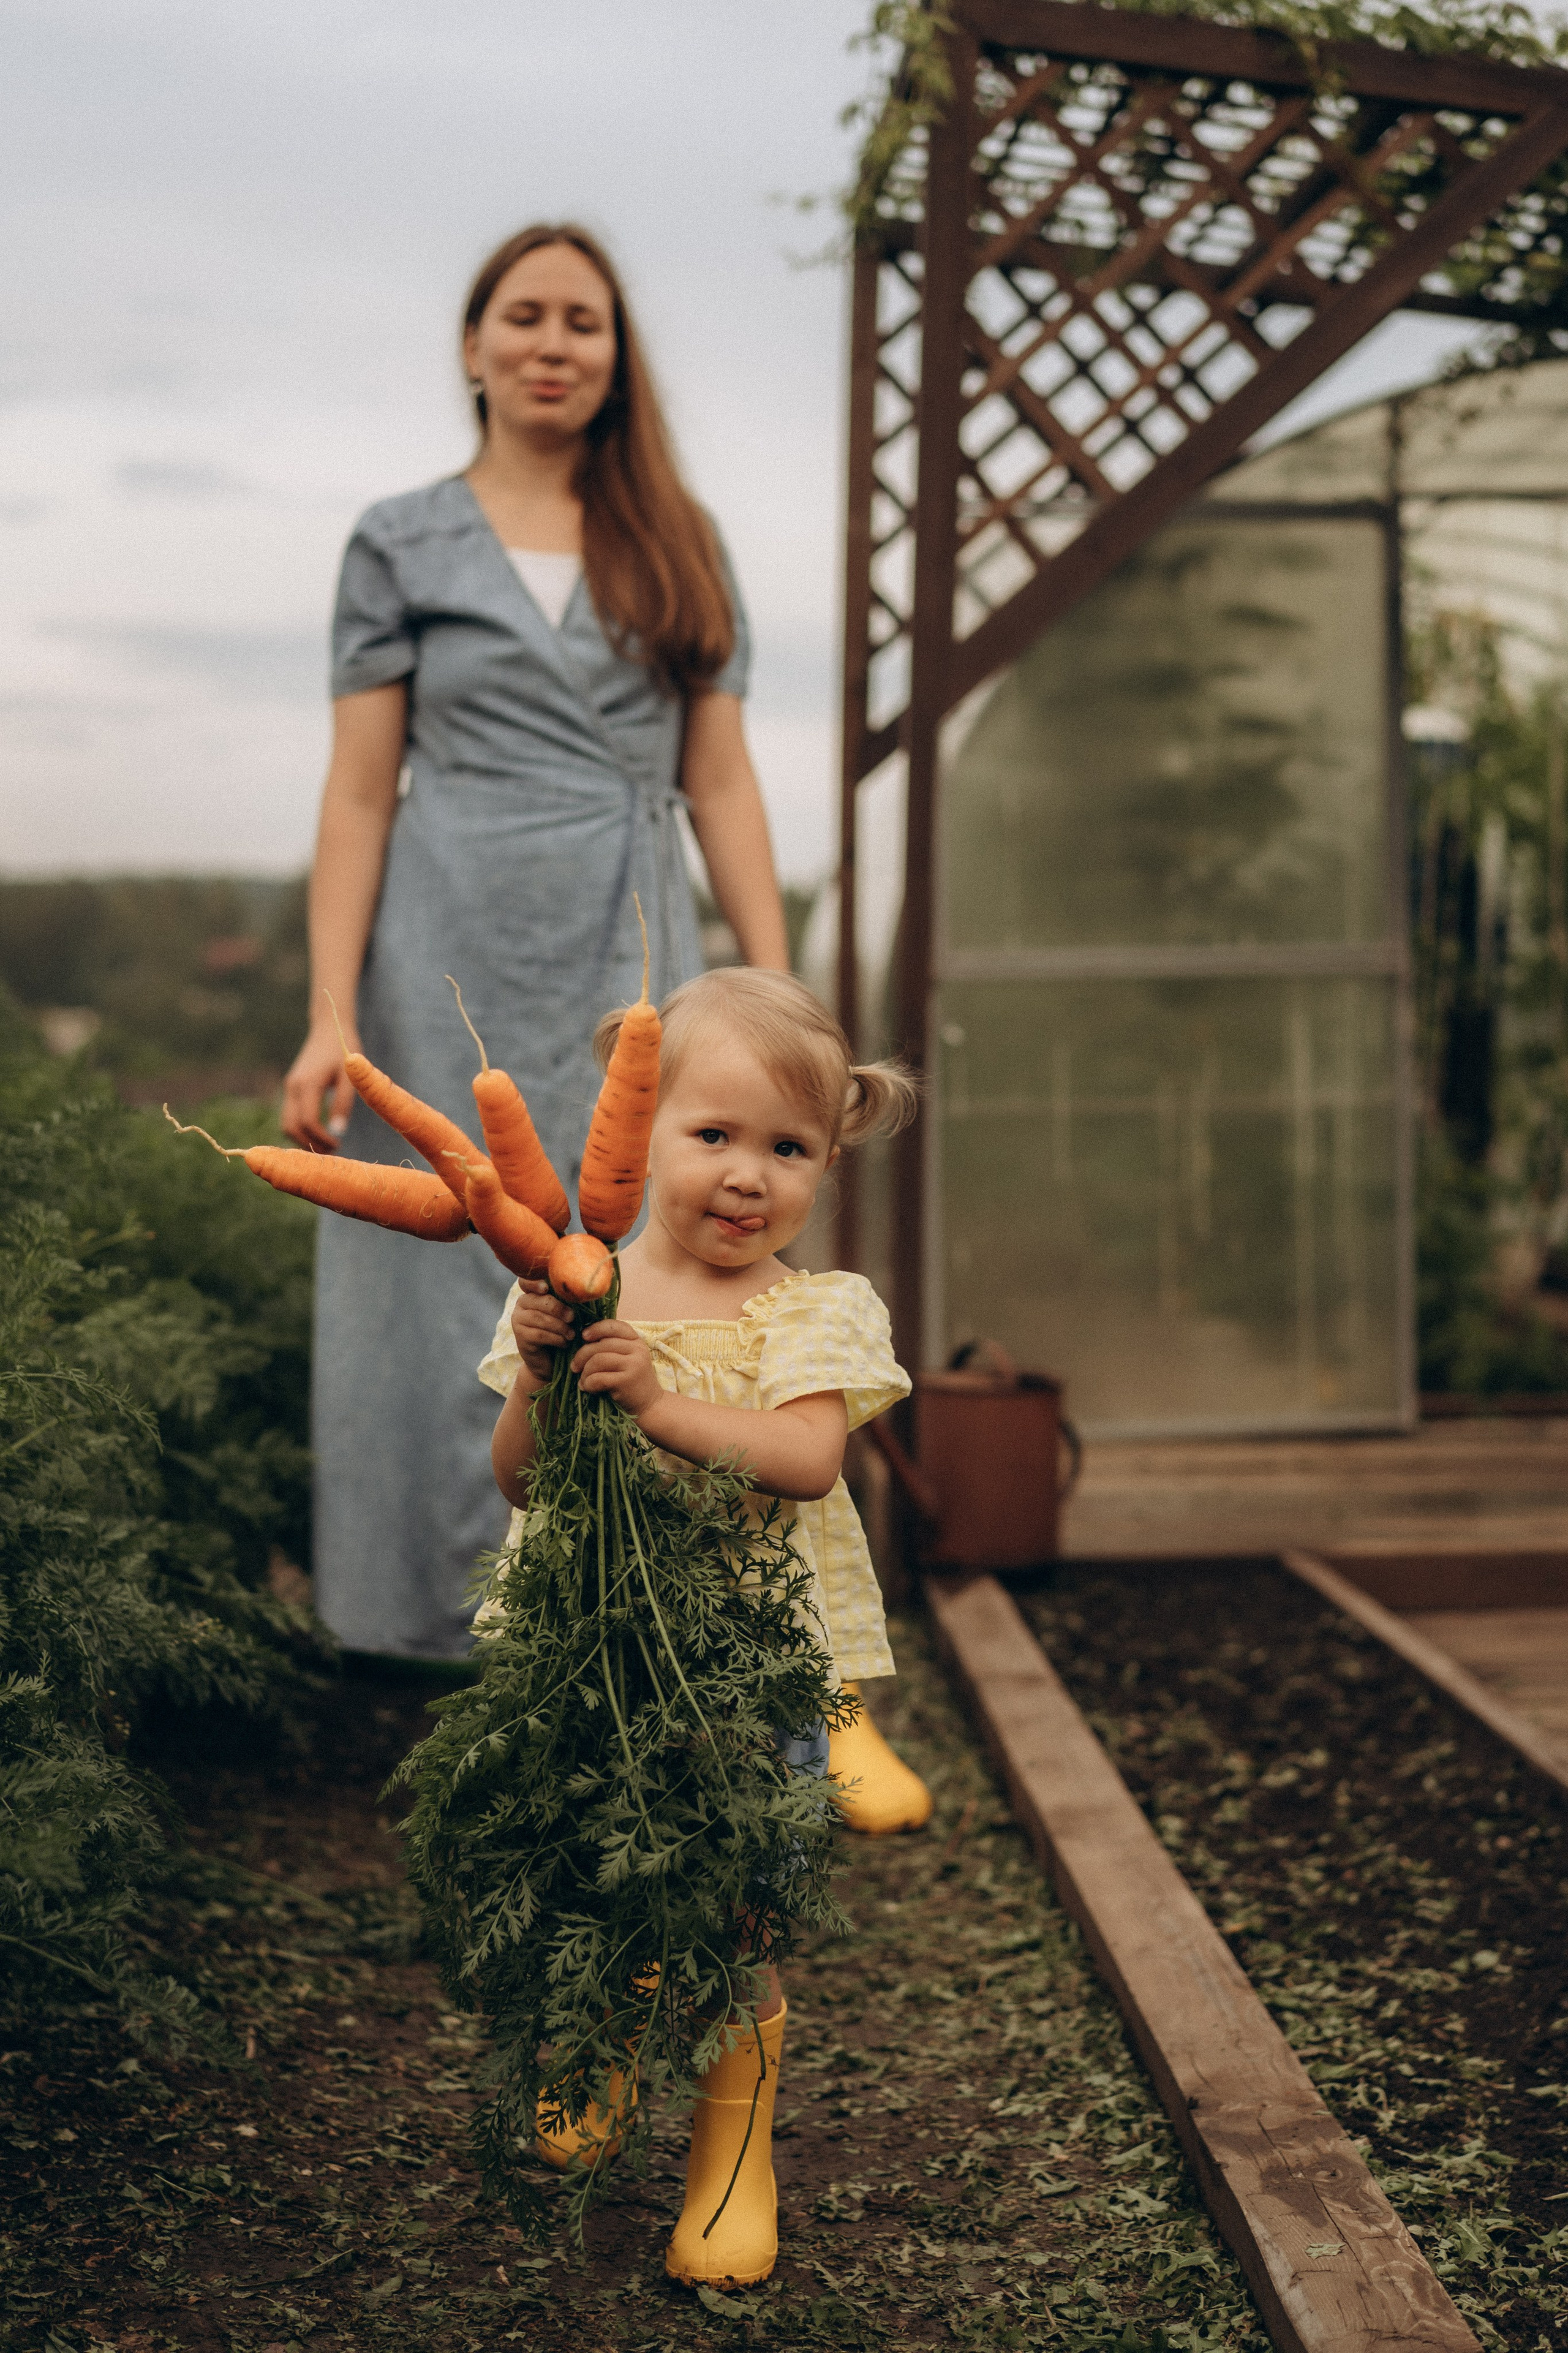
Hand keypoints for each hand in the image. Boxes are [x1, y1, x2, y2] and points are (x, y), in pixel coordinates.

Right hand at [282, 1019, 356, 1150]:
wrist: (330, 1030)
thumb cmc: (345, 1052)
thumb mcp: (350, 1077)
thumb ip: (343, 1103)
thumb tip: (339, 1131)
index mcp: (308, 1083)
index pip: (307, 1120)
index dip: (321, 1137)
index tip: (338, 1145)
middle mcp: (294, 1087)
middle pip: (291, 1126)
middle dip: (308, 1144)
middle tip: (330, 1153)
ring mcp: (290, 1087)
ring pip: (286, 1124)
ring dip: (302, 1139)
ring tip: (325, 1147)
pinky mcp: (292, 1088)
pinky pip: (289, 1116)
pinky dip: (300, 1129)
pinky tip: (319, 1134)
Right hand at [510, 1279, 572, 1385]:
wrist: (550, 1361)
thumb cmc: (561, 1331)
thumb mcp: (565, 1313)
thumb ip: (568, 1300)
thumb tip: (584, 1290)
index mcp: (532, 1294)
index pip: (526, 1281)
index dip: (534, 1282)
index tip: (546, 1288)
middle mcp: (521, 1304)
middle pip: (538, 1300)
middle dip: (558, 1308)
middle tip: (572, 1318)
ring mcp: (518, 1321)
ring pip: (539, 1318)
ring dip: (559, 1326)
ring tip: (571, 1334)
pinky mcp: (520, 1337)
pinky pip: (540, 1334)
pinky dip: (556, 1338)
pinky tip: (564, 1342)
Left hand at [571, 1319, 662, 1416]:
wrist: (650, 1405)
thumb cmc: (633, 1381)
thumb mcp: (629, 1359)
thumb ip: (613, 1347)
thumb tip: (584, 1340)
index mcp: (636, 1341)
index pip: (615, 1326)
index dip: (596, 1328)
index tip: (583, 1336)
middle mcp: (637, 1349)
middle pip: (601, 1345)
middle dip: (582, 1355)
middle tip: (575, 1367)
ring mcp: (633, 1365)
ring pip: (598, 1360)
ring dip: (585, 1371)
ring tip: (583, 1380)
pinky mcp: (627, 1381)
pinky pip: (599, 1378)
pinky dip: (589, 1383)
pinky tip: (588, 1388)